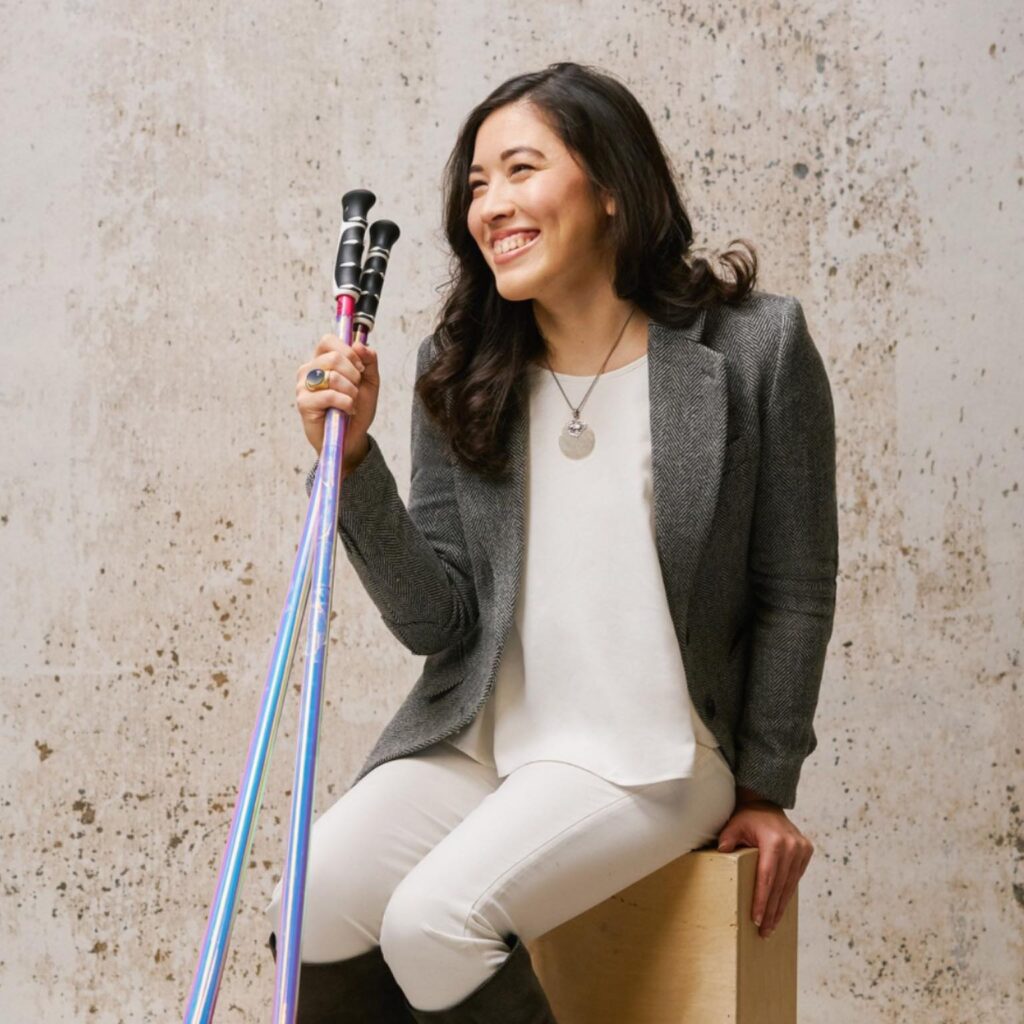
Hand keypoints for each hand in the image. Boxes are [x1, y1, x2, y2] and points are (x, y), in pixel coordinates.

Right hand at [296, 335, 379, 463]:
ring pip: (332, 377)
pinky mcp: (304, 403)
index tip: (360, 368)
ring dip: (351, 392)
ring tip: (352, 403)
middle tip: (356, 390)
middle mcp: (309, 370)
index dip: (348, 352)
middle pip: (334, 358)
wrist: (352, 437)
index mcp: (322, 360)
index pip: (328, 340)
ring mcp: (303, 386)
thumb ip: (369, 360)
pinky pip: (329, 395)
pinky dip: (346, 403)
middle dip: (354, 375)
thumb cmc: (357, 408)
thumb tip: (360, 344)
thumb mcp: (370, 382)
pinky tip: (347, 411)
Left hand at [716, 794, 813, 938]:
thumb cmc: (748, 817)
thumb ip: (728, 838)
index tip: (756, 919)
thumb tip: (721, 851)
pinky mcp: (806, 852)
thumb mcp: (735, 824)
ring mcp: (801, 850)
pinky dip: (787, 896)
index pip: (767, 878)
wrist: (766, 804)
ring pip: (790, 886)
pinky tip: (779, 911)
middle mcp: (792, 847)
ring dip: (780, 908)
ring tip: (770, 927)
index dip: (761, 900)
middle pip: (780, 887)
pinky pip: (795, 879)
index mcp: (775, 842)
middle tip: (763, 932)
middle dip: (771, 911)